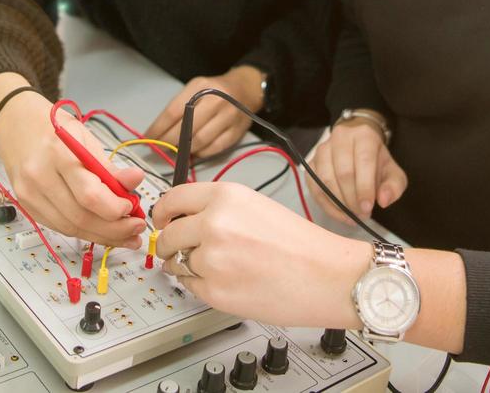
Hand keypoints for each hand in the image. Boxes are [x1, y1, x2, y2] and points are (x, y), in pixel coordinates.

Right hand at [0, 82, 145, 246]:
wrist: (15, 125)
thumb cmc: (52, 127)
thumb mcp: (84, 138)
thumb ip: (109, 166)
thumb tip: (136, 180)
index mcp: (58, 154)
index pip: (89, 194)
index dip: (114, 208)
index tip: (132, 207)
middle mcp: (39, 177)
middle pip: (80, 217)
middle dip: (113, 228)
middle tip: (135, 228)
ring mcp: (29, 194)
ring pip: (70, 227)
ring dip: (101, 235)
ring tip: (124, 234)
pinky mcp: (27, 206)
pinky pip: (59, 227)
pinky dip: (83, 231)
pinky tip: (101, 230)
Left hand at [144, 66, 264, 157]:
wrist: (245, 89)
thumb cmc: (214, 90)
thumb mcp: (195, 88)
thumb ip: (179, 107)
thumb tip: (159, 133)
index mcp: (201, 87)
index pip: (173, 112)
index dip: (158, 128)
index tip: (148, 138)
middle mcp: (216, 101)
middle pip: (186, 129)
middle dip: (169, 141)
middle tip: (160, 147)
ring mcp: (229, 117)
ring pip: (200, 142)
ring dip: (184, 150)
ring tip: (176, 149)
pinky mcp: (237, 132)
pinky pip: (214, 149)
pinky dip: (200, 153)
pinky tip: (194, 151)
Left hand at [152, 181, 364, 327]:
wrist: (327, 276)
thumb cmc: (301, 244)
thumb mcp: (255, 205)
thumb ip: (218, 208)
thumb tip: (184, 217)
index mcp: (226, 197)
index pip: (172, 198)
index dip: (163, 212)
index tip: (161, 219)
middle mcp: (215, 224)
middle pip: (168, 234)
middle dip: (171, 243)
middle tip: (180, 249)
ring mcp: (213, 259)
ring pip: (176, 263)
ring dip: (185, 266)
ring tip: (215, 268)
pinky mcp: (216, 292)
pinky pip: (191, 287)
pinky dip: (201, 286)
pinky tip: (227, 282)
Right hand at [309, 117, 407, 223]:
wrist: (359, 147)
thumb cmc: (376, 161)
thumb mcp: (393, 172)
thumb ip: (394, 187)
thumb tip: (383, 200)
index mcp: (364, 135)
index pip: (364, 160)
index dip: (365, 187)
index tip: (367, 208)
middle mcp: (340, 137)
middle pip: (343, 172)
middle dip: (352, 199)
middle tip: (361, 214)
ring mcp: (322, 149)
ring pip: (325, 180)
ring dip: (338, 203)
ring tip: (351, 215)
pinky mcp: (311, 163)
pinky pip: (314, 187)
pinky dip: (325, 205)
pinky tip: (338, 213)